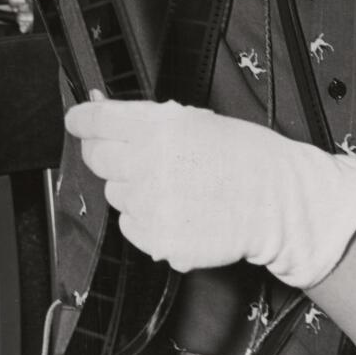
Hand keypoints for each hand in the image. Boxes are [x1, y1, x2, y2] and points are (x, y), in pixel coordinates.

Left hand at [66, 96, 355, 290]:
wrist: (278, 202)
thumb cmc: (245, 156)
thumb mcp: (197, 119)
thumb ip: (148, 119)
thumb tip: (105, 114)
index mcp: (159, 127)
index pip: (97, 120)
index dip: (82, 120)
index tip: (77, 120)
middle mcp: (148, 164)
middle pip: (98, 158)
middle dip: (109, 153)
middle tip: (136, 155)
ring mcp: (151, 205)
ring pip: (116, 194)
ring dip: (134, 188)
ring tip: (175, 185)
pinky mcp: (157, 239)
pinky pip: (131, 226)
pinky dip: (146, 219)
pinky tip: (178, 209)